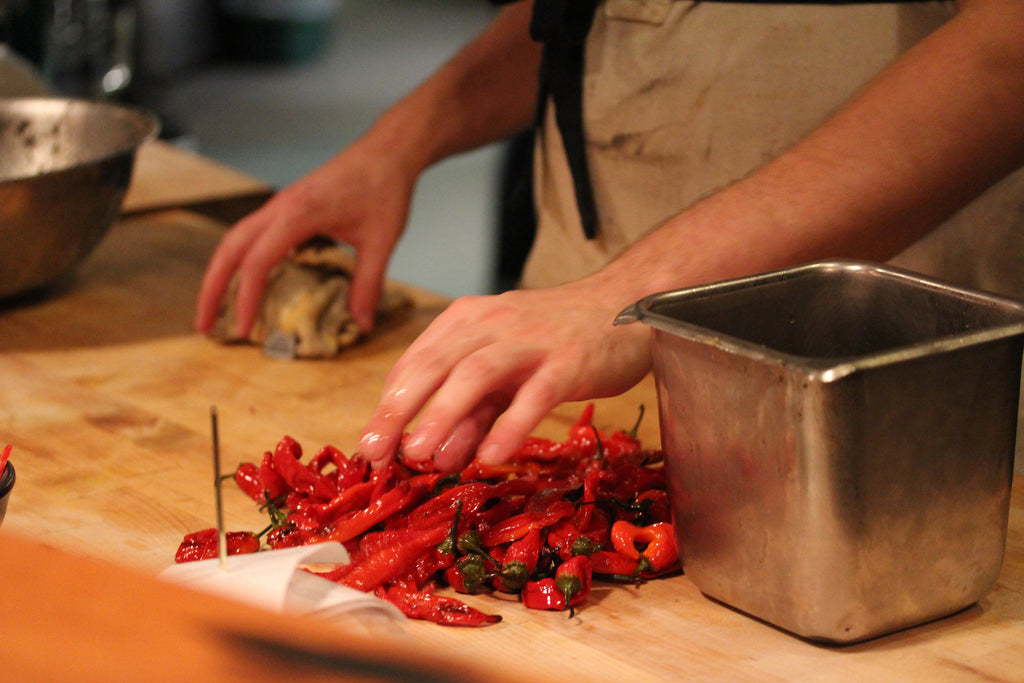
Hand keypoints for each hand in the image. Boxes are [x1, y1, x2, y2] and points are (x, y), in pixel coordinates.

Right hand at [194, 139, 415, 335]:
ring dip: (220, 272)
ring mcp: (280, 204)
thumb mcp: (381, 240)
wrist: (387, 151)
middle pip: (229, 248)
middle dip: (211, 288)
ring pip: (235, 239)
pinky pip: (253, 234)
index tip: (242, 330)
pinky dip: (240, 259)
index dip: (245, 299)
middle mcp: (280, 207)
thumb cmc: (384, 188)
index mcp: (298, 213)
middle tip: (202, 326)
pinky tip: (246, 282)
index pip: (257, 262)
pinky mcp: (287, 205)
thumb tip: (362, 324)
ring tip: (214, 309)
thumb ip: (368, 283)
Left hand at [358, 279, 652, 471]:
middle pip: (434, 365)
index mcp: (467, 321)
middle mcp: (491, 325)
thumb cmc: (556, 339)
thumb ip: (471, 412)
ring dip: (443, 415)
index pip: (416, 362)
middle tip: (375, 452)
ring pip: (476, 375)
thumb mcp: (504, 373)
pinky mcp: (568, 361)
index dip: (388, 405)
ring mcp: (530, 341)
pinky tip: (491, 456)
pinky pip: (533, 395)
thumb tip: (436, 457)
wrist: (623, 303)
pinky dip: (509, 425)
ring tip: (420, 455)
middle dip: (398, 410)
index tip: (369, 446)